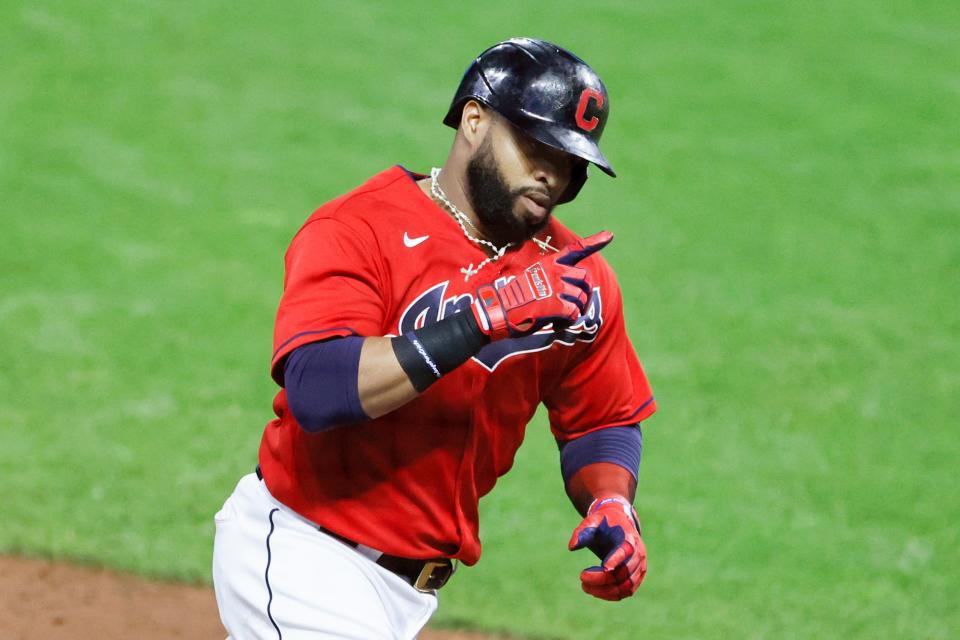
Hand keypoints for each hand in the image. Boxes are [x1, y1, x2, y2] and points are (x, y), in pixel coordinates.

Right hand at [471, 231, 612, 340]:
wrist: (498, 310)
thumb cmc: (511, 298)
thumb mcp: (530, 278)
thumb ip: (549, 279)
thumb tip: (567, 291)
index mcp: (550, 263)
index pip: (576, 250)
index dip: (594, 242)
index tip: (610, 235)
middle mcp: (556, 272)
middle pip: (586, 280)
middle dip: (583, 294)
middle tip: (573, 307)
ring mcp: (558, 288)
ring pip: (582, 299)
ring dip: (575, 311)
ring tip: (558, 317)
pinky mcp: (557, 305)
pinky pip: (574, 314)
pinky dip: (567, 322)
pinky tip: (554, 323)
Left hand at [568, 495, 646, 600]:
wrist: (619, 524)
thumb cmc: (604, 523)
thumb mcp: (592, 521)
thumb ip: (582, 531)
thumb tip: (571, 547)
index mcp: (629, 537)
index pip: (625, 551)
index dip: (616, 559)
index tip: (603, 567)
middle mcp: (638, 554)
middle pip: (624, 572)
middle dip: (602, 578)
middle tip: (582, 576)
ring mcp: (639, 567)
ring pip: (626, 587)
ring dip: (605, 591)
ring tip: (585, 586)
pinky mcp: (636, 578)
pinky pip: (626, 592)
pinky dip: (610, 595)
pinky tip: (594, 590)